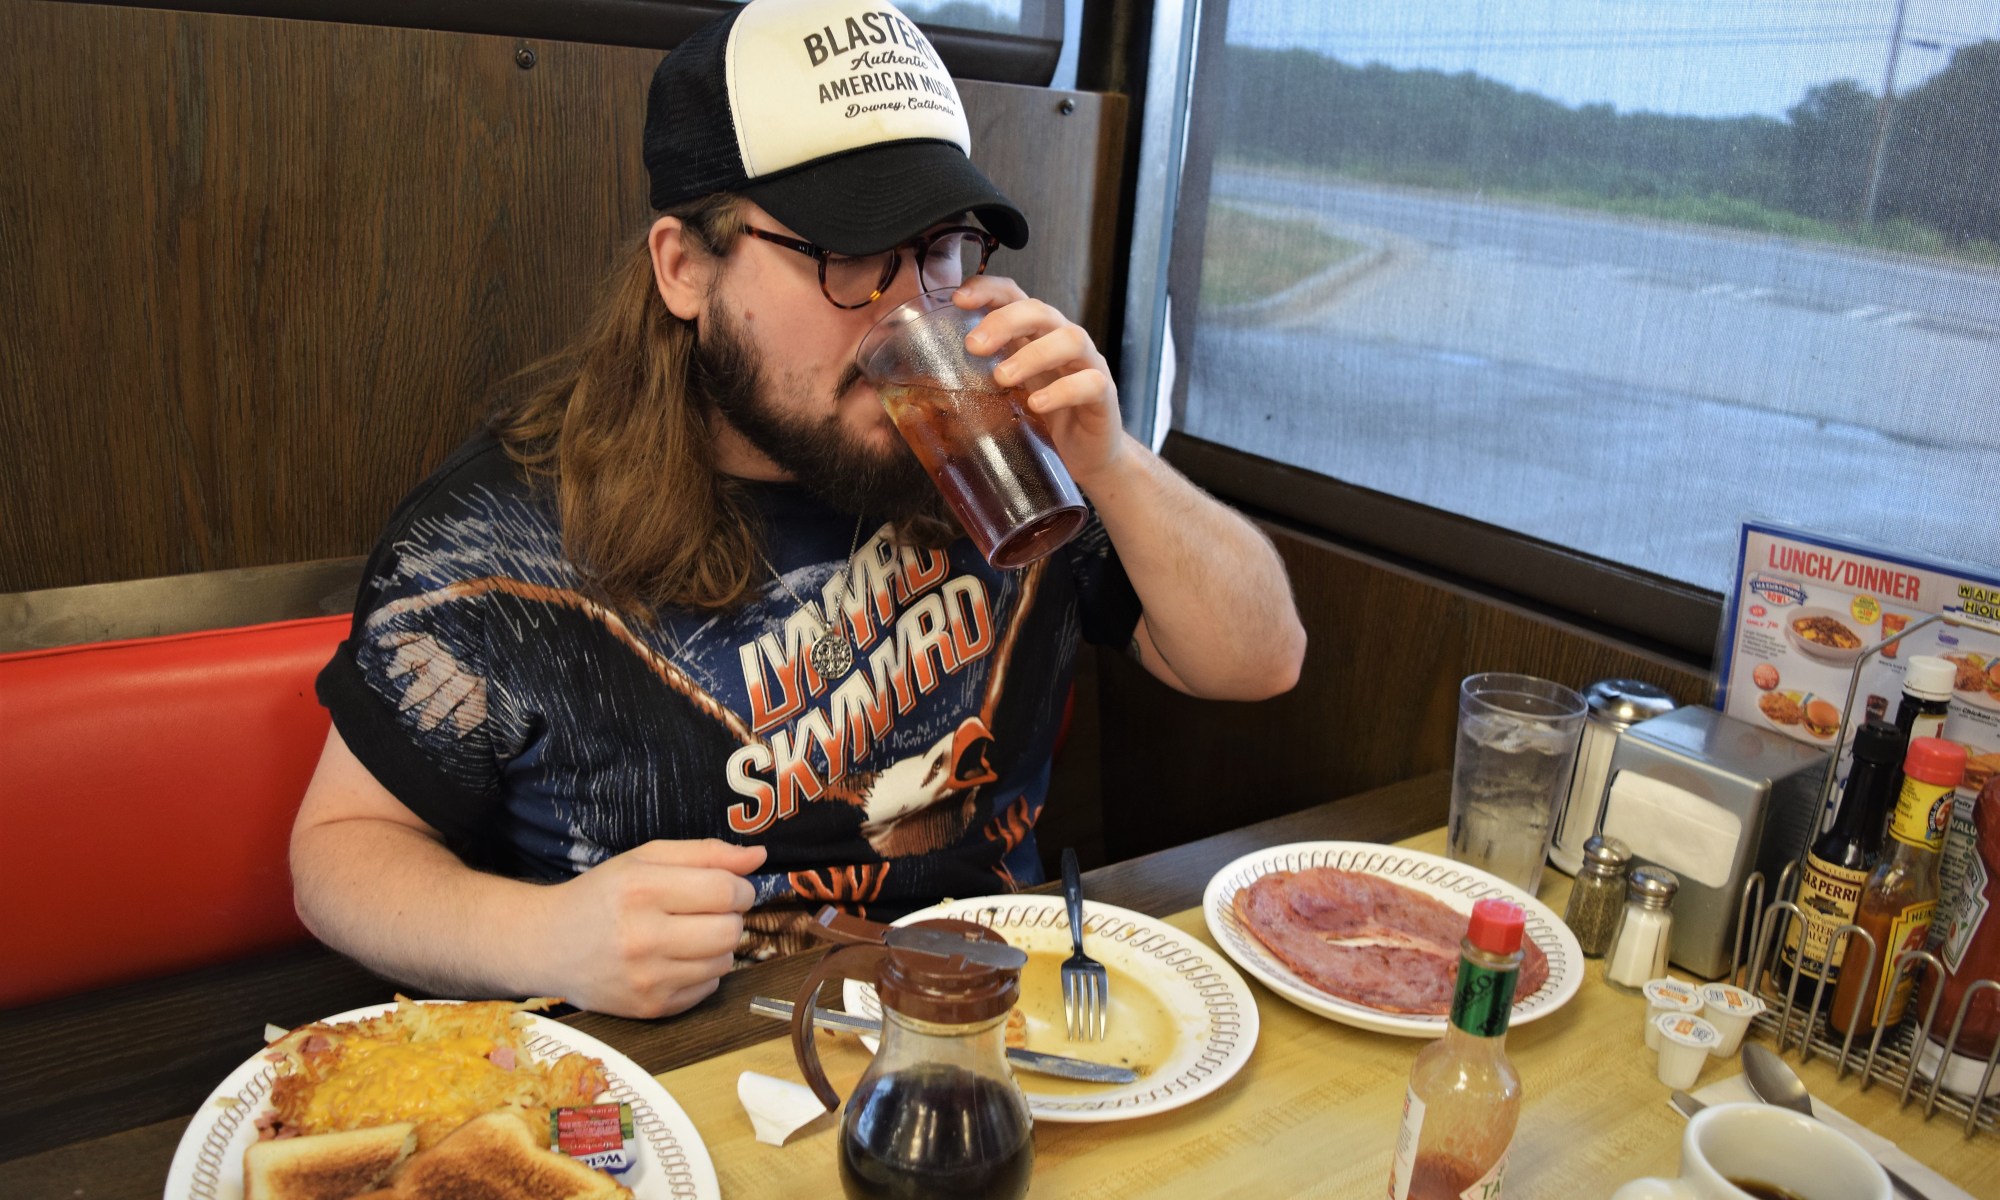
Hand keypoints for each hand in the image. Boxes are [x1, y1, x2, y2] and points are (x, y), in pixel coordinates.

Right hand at [529, 838, 765, 1017]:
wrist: (546, 945)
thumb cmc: (601, 895)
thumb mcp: (646, 859)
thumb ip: (705, 853)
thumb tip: (758, 857)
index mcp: (642, 889)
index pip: (726, 891)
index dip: (739, 887)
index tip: (727, 887)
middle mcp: (642, 936)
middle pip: (730, 930)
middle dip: (730, 917)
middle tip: (707, 911)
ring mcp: (646, 978)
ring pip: (724, 962)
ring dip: (717, 946)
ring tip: (686, 934)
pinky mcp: (649, 1008)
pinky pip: (708, 990)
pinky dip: (702, 973)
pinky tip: (674, 959)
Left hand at [953, 276, 1127, 488]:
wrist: (1086, 457)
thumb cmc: (1041, 422)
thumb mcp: (1003, 399)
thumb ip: (974, 388)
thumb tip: (918, 400)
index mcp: (1033, 336)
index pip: (1013, 296)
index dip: (988, 290)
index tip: (959, 298)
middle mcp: (1061, 341)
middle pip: (1039, 310)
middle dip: (1005, 321)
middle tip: (974, 346)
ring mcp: (1086, 365)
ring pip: (1070, 338)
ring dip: (1032, 354)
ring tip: (1003, 378)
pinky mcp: (1103, 394)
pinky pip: (1089, 382)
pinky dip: (1062, 391)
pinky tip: (1038, 404)